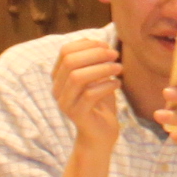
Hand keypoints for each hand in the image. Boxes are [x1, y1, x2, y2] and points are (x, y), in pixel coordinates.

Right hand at [52, 34, 122, 149]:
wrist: (100, 134)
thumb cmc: (100, 102)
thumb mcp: (97, 77)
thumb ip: (94, 61)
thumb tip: (100, 42)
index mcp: (59, 76)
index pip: (65, 51)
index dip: (87, 44)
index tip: (106, 46)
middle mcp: (57, 89)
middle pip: (70, 61)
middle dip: (95, 54)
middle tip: (115, 55)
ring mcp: (65, 102)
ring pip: (77, 77)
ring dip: (102, 69)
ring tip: (119, 68)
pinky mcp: (76, 115)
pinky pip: (90, 95)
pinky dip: (106, 85)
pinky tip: (117, 84)